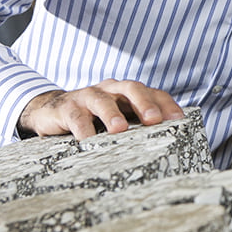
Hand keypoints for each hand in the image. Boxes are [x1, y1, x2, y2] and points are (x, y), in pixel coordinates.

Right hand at [17, 79, 184, 140]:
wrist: (53, 111)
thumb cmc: (95, 116)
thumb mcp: (120, 117)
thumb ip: (139, 124)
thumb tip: (167, 143)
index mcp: (128, 91)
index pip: (153, 92)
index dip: (166, 104)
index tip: (179, 119)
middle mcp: (111, 89)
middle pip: (131, 88)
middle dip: (144, 103)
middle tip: (154, 119)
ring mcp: (88, 95)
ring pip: (103, 100)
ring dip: (112, 113)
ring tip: (120, 129)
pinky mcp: (67, 107)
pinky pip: (76, 116)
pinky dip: (83, 128)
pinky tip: (88, 141)